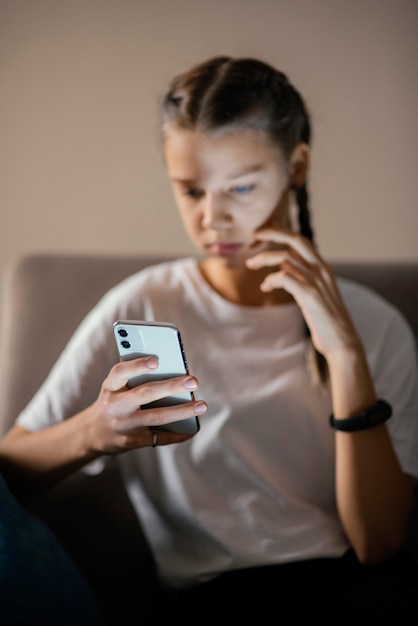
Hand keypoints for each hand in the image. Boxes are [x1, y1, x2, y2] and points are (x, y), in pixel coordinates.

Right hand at [87, 356, 206, 454]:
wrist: (93, 433)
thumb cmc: (113, 401)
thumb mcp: (115, 387)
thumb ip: (134, 378)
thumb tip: (173, 372)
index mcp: (110, 387)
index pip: (120, 372)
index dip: (137, 365)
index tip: (156, 361)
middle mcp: (116, 406)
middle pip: (145, 393)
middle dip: (171, 386)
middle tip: (193, 381)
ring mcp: (124, 425)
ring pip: (157, 417)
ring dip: (182, 411)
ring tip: (202, 405)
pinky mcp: (132, 441)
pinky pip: (159, 437)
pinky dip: (178, 434)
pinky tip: (192, 429)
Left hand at [246, 226, 361, 359]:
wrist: (342, 341)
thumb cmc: (327, 321)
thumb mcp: (316, 295)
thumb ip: (304, 281)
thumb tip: (285, 274)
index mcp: (323, 268)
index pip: (302, 241)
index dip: (282, 232)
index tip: (265, 231)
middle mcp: (321, 269)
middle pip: (296, 240)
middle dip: (273, 233)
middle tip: (254, 235)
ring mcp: (316, 281)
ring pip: (285, 258)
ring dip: (263, 258)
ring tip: (250, 265)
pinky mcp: (309, 295)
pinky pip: (284, 277)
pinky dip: (270, 279)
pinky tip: (265, 288)